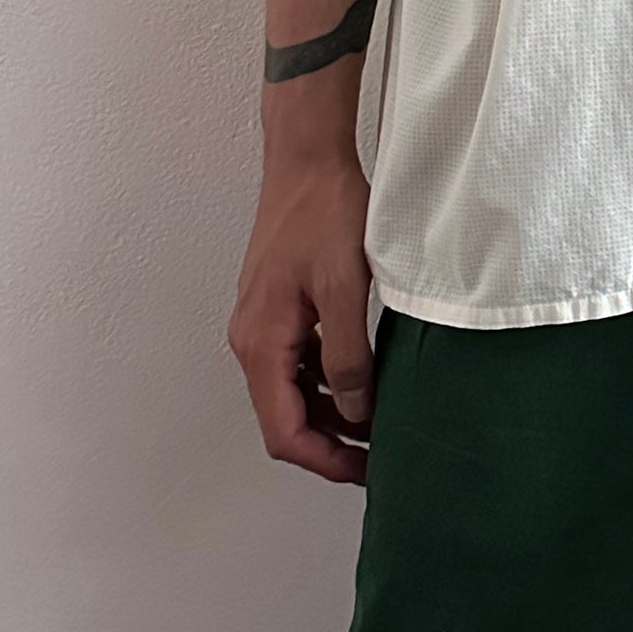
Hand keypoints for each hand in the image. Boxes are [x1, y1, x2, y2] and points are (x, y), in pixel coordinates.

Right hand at [227, 148, 375, 481]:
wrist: (308, 160)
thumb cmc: (323, 212)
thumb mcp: (344, 287)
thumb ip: (349, 355)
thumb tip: (358, 411)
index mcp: (261, 343)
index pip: (283, 430)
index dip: (324, 460)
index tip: (365, 471)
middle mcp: (252, 340)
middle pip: (284, 418)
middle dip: (330, 445)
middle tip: (380, 457)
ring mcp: (262, 325)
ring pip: (292, 394)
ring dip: (331, 416)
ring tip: (379, 425)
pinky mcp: (278, 310)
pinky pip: (298, 364)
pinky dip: (328, 383)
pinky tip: (364, 381)